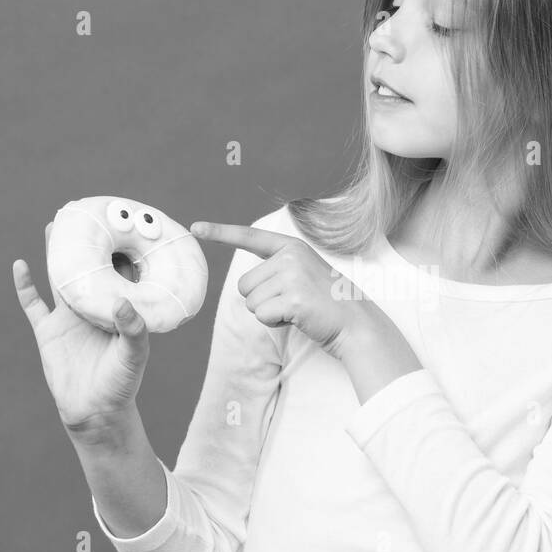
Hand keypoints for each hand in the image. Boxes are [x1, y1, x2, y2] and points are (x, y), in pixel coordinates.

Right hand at [12, 221, 150, 437]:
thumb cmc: (121, 385)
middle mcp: (93, 309)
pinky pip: (33, 303)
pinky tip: (20, 264)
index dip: (121, 251)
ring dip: (57, 254)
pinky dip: (25, 285)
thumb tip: (123, 303)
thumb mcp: (133, 358)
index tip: (121, 225)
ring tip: (55, 226)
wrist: (94, 412)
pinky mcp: (48, 331)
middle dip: (87, 243)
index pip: (120, 273)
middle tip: (83, 212)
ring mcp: (69, 318)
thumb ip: (133, 331)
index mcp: (117, 310)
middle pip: (89, 267)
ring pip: (61, 278)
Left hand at [190, 220, 371, 361]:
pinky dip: (275, 323)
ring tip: (297, 310)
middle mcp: (290, 256)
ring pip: (251, 302)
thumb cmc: (327, 304)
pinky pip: (262, 315)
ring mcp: (292, 275)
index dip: (220, 233)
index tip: (195, 227)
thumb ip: (277, 272)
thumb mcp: (303, 275)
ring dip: (269, 313)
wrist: (356, 324)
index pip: (250, 238)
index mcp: (292, 247)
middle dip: (261, 301)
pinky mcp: (293, 298)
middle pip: (244, 285)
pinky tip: (298, 319)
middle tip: (292, 303)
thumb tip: (247, 287)